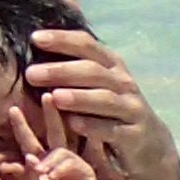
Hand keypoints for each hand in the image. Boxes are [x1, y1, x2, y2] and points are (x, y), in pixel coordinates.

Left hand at [0, 95, 106, 179]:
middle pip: (54, 130)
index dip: (22, 125)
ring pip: (60, 148)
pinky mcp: (85, 170)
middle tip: (47, 95)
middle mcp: (57, 156)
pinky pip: (70, 162)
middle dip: (51, 113)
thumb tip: (29, 158)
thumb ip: (27, 175)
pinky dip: (59, 168)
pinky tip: (53, 177)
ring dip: (48, 158)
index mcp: (41, 159)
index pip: (30, 138)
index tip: (13, 109)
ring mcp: (72, 161)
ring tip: (41, 172)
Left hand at [24, 27, 179, 179]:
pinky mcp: (134, 134)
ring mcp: (131, 108)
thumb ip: (71, 65)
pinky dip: (93, 126)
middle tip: (31, 74)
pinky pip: (112, 129)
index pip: (87, 45)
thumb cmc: (109, 106)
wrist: (148, 142)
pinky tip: (73, 124)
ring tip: (55, 97)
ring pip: (105, 99)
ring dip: (78, 97)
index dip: (62, 39)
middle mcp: (123, 82)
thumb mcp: (96, 83)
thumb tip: (35, 40)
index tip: (34, 38)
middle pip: (93, 71)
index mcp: (111, 65)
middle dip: (61, 71)